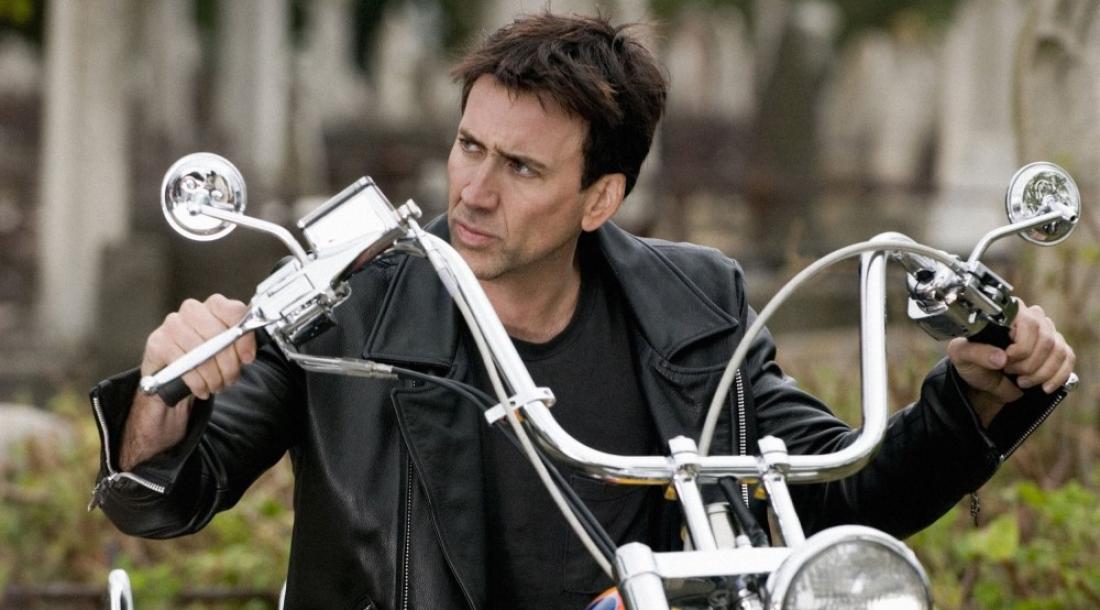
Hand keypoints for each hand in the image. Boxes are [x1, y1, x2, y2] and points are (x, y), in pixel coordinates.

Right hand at [121, 295, 255, 469]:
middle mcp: (192, 309)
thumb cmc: (206, 357)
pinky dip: (197, 382)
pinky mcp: (157, 342)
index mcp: (214, 305)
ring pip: (201, 352)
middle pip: (218, 334)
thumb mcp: (228, 349)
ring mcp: (172, 324)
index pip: (234, 311)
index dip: (244, 338)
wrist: (172, 375)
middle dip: (229, 363)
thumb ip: (240, 344)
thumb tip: (248, 352)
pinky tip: (202, 389)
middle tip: (231, 378)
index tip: (248, 358)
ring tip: (217, 385)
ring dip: (214, 376)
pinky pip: (184, 366)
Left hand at [947, 301, 1074, 426]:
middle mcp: (1031, 318)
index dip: (1021, 346)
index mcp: (1008, 313)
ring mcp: (1047, 334)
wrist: (983, 382)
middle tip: (1009, 371)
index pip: (1029, 322)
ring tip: (1021, 381)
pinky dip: (1056, 376)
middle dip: (1028, 363)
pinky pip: (1067, 359)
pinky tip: (1044, 387)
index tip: (1006, 361)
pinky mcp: (1056, 350)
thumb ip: (976, 353)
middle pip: (1046, 339)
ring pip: (1058, 351)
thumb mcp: (962, 356)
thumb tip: (1000, 358)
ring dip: (1040, 372)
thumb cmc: (971, 363)